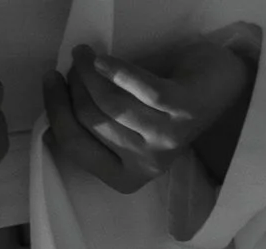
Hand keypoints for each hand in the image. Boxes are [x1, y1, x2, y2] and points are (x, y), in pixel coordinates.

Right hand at [42, 25, 260, 195]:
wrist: (215, 86)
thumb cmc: (162, 105)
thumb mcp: (125, 125)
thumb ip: (95, 123)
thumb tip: (57, 101)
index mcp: (126, 176)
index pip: (75, 146)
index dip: (56, 110)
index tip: (50, 79)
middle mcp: (146, 165)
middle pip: (89, 121)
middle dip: (72, 87)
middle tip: (73, 64)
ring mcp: (166, 140)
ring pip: (109, 104)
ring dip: (88, 73)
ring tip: (84, 55)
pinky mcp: (181, 111)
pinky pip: (137, 87)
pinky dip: (114, 69)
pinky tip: (102, 58)